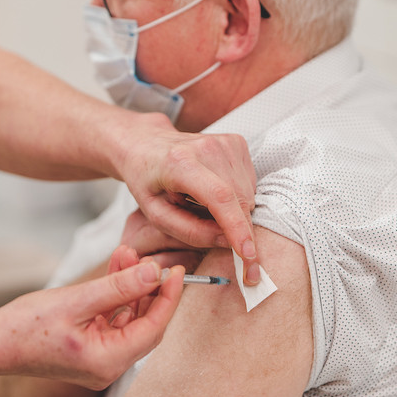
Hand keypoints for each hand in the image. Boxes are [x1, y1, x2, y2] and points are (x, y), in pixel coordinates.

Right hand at [0, 257, 184, 389]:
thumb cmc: (26, 328)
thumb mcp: (77, 300)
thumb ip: (119, 287)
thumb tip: (154, 272)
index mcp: (109, 360)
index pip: (154, 327)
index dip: (169, 297)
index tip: (176, 270)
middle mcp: (109, 363)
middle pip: (146, 323)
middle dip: (149, 288)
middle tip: (152, 258)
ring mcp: (99, 356)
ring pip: (129, 317)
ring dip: (131, 286)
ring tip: (127, 254)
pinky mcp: (90, 345)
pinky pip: (113, 317)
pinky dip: (116, 294)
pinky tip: (116, 267)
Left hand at [115, 113, 261, 283]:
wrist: (147, 144)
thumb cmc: (147, 181)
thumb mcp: (156, 214)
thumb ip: (189, 232)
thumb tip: (227, 242)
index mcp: (179, 163)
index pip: (219, 196)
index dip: (237, 227)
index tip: (248, 255)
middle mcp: (207, 148)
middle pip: (239, 199)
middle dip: (235, 226)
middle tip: (209, 227)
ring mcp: (225, 142)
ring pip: (248, 194)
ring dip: (233, 209)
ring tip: (202, 201)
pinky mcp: (236, 142)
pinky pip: (249, 182)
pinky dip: (236, 195)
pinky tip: (213, 188)